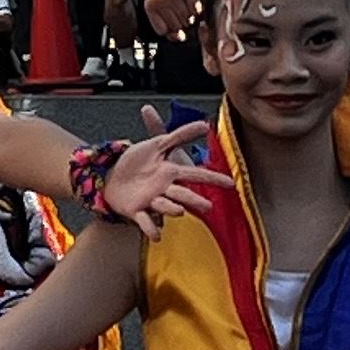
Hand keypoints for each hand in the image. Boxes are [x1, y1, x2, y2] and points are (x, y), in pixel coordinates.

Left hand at [96, 116, 223, 228]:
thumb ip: (164, 129)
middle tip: (208, 207)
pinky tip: (156, 235)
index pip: (197, 174)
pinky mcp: (138, 211)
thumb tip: (177, 114)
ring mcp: (153, 201)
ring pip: (165, 206)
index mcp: (173, 172)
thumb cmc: (142, 162)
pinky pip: (145, 222)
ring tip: (179, 210)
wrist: (119, 177)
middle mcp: (166, 189)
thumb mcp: (155, 144)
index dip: (213, 179)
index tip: (231, 184)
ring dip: (172, 210)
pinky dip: (151, 229)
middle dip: (195, 200)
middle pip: (184, 194)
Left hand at [142, 0, 201, 37]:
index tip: (173, 24)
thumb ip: (167, 29)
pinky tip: (193, 6)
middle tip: (181, 15)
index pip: (164, 31)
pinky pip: (196, 10)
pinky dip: (197, 12)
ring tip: (187, 10)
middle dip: (182, 25)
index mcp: (151, 7)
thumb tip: (181, 37)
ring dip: (190, 19)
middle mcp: (162, 0)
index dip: (171, 31)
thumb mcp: (159, 11)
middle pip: (177, 26)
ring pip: (188, 19)